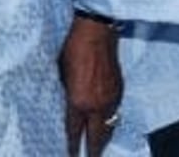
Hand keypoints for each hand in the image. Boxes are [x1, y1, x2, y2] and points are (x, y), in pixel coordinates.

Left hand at [59, 15, 122, 155]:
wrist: (96, 33)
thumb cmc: (71, 49)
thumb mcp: (59, 73)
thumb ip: (63, 93)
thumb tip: (64, 104)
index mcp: (78, 102)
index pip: (75, 132)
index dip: (72, 146)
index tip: (70, 154)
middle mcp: (96, 105)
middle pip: (96, 137)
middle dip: (92, 151)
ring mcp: (111, 99)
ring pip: (108, 127)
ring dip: (102, 138)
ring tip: (96, 147)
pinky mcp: (119, 91)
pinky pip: (114, 113)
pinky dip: (108, 121)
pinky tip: (103, 123)